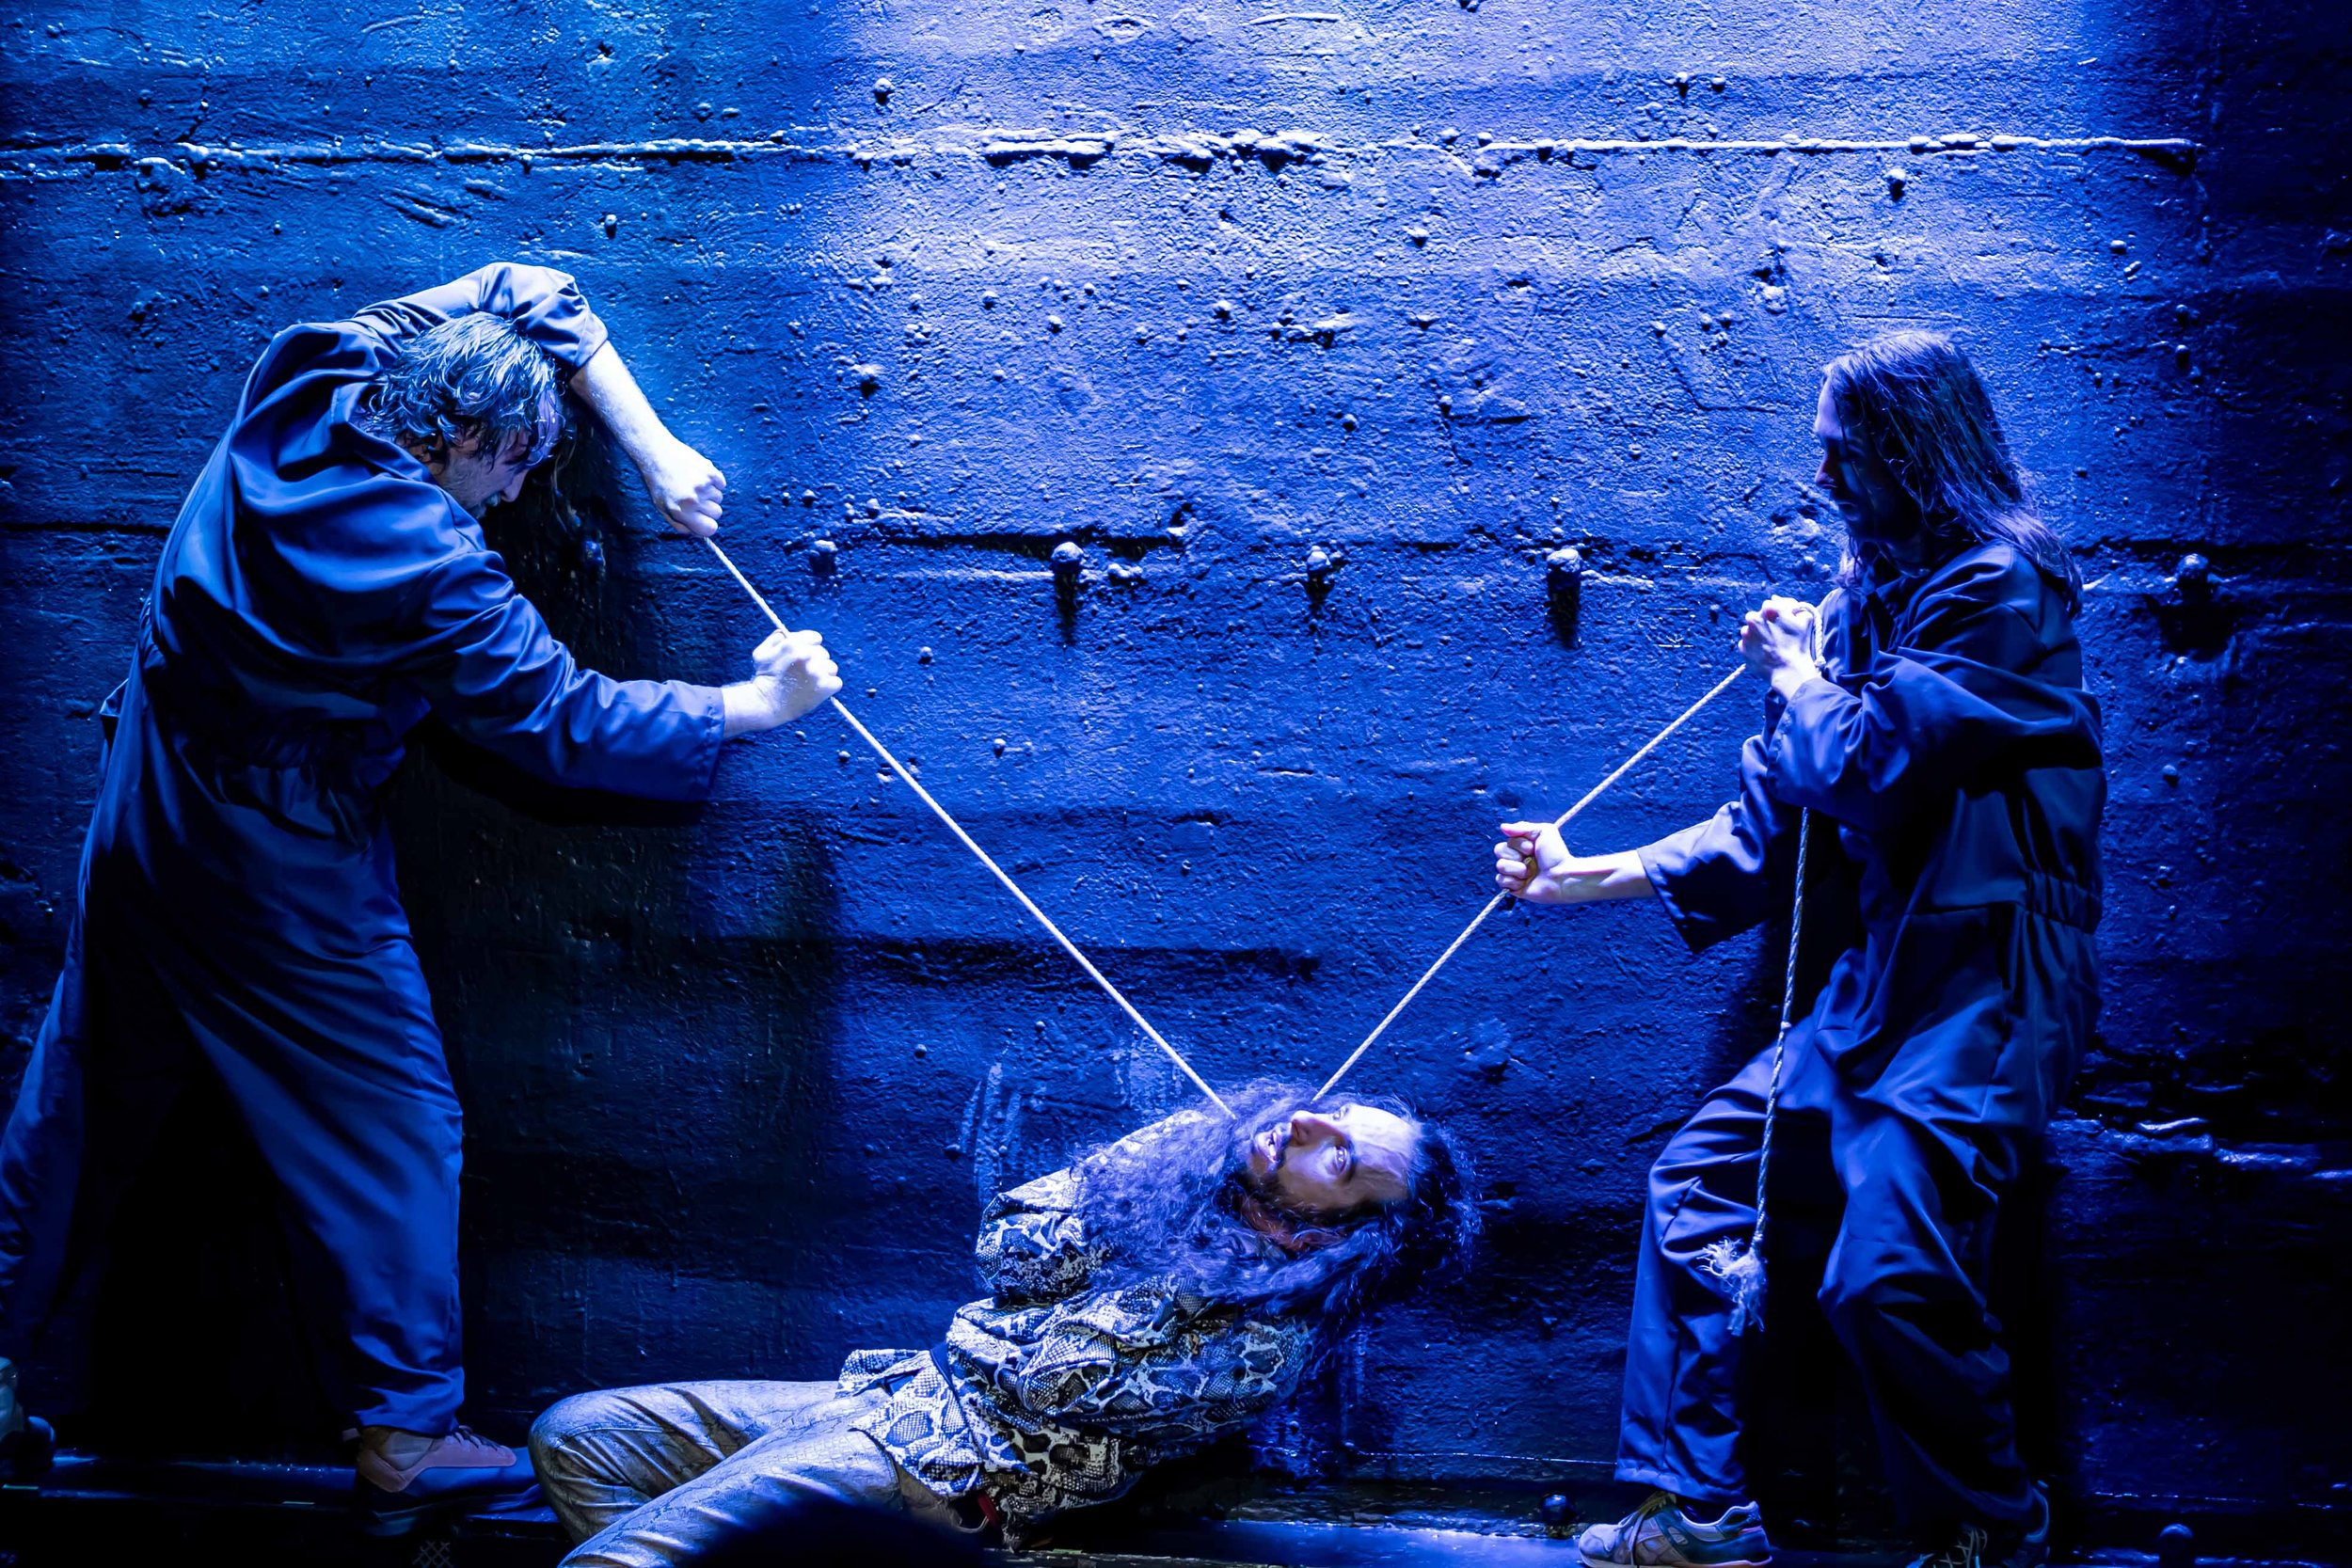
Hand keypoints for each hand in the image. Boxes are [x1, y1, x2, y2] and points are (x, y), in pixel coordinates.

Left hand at [638, 437, 725, 536]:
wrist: (656, 454)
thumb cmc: (659, 483)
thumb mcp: (663, 508)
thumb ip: (681, 525)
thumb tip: (701, 533)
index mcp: (680, 512)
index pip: (709, 529)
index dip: (708, 525)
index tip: (705, 519)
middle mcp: (692, 500)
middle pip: (717, 513)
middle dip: (709, 508)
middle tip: (694, 497)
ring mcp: (702, 485)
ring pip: (719, 498)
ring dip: (710, 493)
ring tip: (693, 483)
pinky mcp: (709, 471)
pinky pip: (721, 484)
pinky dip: (714, 481)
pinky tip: (699, 475)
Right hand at [723, 629, 840, 736]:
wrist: (767, 705)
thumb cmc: (764, 678)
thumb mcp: (761, 653)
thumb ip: (775, 639)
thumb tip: (786, 633)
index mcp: (793, 644)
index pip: (815, 638)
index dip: (810, 646)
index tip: (804, 656)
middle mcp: (807, 655)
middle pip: (823, 653)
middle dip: (815, 661)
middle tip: (803, 673)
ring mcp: (817, 671)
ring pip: (831, 667)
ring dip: (823, 674)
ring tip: (809, 683)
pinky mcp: (825, 687)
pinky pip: (836, 682)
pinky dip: (829, 687)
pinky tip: (815, 691)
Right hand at [1494, 822, 1651, 904]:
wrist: (1568, 876)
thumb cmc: (1561, 853)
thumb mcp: (1544, 832)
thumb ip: (1523, 826)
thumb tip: (1501, 826)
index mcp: (1524, 846)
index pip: (1504, 842)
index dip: (1516, 844)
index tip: (1532, 847)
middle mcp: (1519, 860)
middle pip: (1498, 854)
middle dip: (1515, 856)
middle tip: (1533, 861)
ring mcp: (1518, 876)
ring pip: (1500, 870)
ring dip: (1516, 870)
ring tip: (1532, 873)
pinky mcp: (1519, 891)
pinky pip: (1502, 885)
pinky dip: (1513, 882)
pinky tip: (1527, 882)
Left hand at [1737, 596, 1821, 690]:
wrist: (1789, 670)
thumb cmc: (1799, 644)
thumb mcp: (1805, 620)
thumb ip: (1794, 606)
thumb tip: (1778, 600)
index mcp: (1768, 609)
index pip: (1770, 605)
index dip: (1776, 613)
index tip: (1781, 621)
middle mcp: (1753, 619)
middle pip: (1757, 617)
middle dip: (1764, 623)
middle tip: (1775, 634)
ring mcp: (1746, 635)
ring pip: (1749, 630)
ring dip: (1757, 634)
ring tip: (1770, 645)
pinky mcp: (1742, 648)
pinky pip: (1746, 644)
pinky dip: (1753, 646)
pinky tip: (1764, 652)